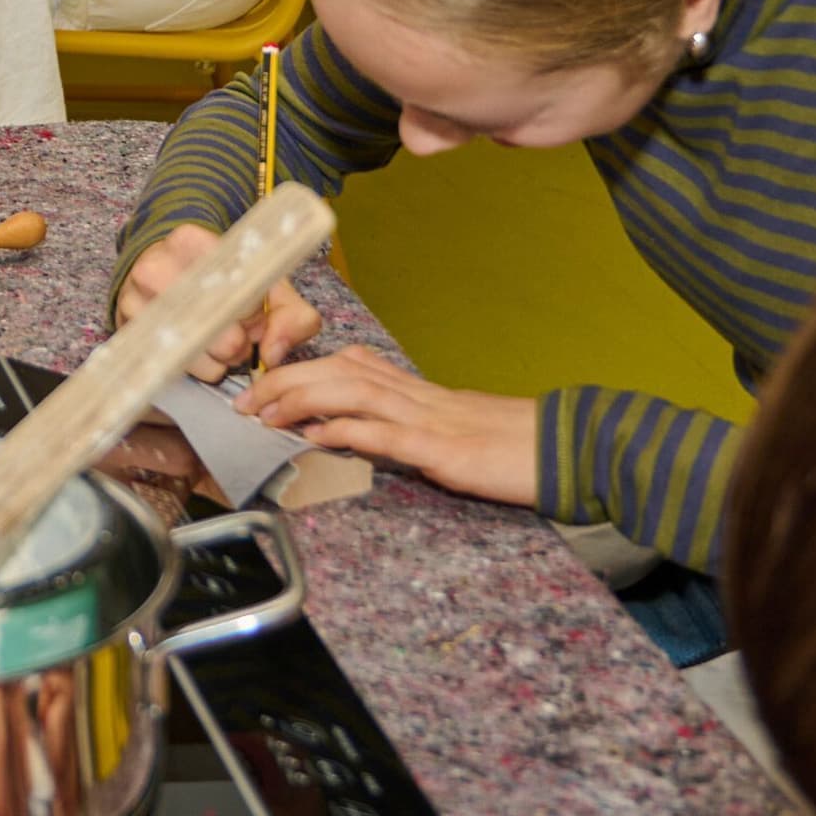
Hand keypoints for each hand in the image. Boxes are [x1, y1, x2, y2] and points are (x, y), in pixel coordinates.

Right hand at [116, 222, 323, 376]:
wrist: (168, 276)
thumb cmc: (222, 282)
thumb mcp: (266, 286)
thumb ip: (292, 317)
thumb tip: (271, 353)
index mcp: (191, 241)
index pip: (238, 290)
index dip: (254, 314)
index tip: (254, 314)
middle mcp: (156, 266)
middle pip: (215, 325)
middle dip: (238, 342)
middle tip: (240, 335)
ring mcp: (135, 300)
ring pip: (196, 350)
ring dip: (219, 359)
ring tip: (221, 344)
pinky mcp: (129, 331)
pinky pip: (176, 365)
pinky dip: (199, 368)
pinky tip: (202, 352)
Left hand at [243, 347, 537, 505]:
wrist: (569, 451)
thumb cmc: (514, 448)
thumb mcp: (453, 432)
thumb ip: (410, 428)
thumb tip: (367, 433)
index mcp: (418, 391)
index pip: (349, 365)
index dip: (302, 369)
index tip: (266, 382)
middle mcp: (417, 396)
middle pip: (337, 372)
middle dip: (284, 381)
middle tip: (246, 400)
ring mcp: (429, 420)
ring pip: (351, 392)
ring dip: (299, 399)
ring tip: (264, 415)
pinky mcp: (442, 450)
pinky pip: (384, 433)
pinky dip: (344, 430)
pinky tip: (314, 434)